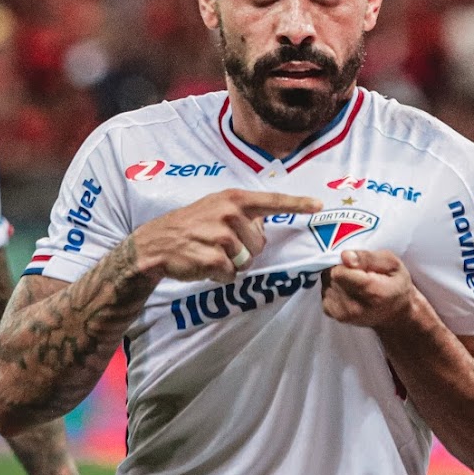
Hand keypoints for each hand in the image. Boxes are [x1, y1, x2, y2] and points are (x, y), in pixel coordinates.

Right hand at [132, 189, 321, 283]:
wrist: (154, 244)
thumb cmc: (188, 227)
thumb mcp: (214, 209)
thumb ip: (241, 214)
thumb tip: (264, 229)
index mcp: (233, 199)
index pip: (272, 201)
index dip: (297, 204)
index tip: (319, 205)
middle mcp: (230, 213)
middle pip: (259, 244)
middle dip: (244, 250)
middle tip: (219, 245)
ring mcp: (221, 235)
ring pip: (246, 261)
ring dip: (230, 264)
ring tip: (209, 253)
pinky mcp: (214, 257)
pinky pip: (231, 274)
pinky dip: (219, 275)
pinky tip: (203, 264)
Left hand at [322, 249, 414, 328]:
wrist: (396, 315)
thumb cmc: (396, 285)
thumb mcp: (391, 263)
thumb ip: (368, 257)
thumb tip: (344, 256)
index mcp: (372, 292)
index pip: (338, 272)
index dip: (345, 263)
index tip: (358, 264)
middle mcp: (355, 307)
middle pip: (331, 277)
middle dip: (340, 269)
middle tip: (358, 273)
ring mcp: (343, 314)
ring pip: (326, 284)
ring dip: (336, 279)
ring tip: (354, 282)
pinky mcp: (335, 316)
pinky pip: (325, 293)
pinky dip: (333, 288)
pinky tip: (347, 290)